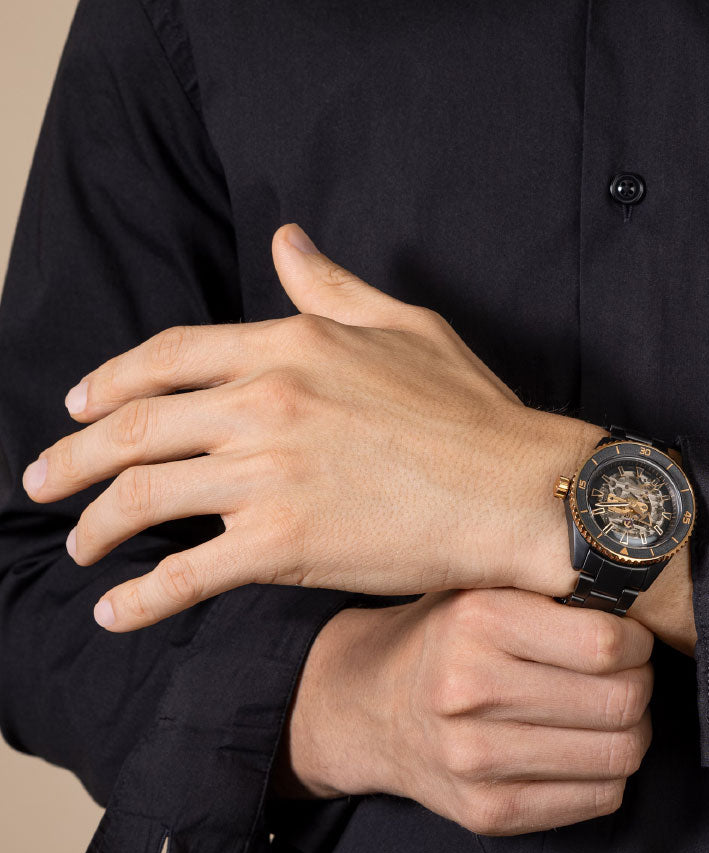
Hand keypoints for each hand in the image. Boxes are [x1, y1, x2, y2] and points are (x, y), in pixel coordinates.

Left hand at [21, 222, 603, 631]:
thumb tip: (284, 240)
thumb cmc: (475, 413)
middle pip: (132, 429)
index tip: (77, 406)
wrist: (517, 491)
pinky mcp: (283, 545)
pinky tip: (115, 612)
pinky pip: (187, 575)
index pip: (165, 358)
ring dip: (95, 529)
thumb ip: (332, 287)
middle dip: (72, 459)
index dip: (107, 383)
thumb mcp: (406, 328)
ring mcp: (268, 475)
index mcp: (289, 345)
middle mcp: (264, 403)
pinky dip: (140, 598)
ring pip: (142, 499)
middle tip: (43, 483)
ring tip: (79, 548)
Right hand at [272, 587, 654, 835]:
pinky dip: (609, 773)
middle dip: (640, 687)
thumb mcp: (483, 587)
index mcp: (477, 622)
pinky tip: (586, 749)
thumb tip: (642, 602)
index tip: (630, 642)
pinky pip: (598, 799)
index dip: (637, 644)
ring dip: (633, 732)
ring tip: (610, 713)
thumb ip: (551, 588)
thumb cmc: (444, 639)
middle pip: (619, 702)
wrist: (368, 709)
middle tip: (627, 678)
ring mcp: (475, 760)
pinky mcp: (487, 813)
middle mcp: (470, 690)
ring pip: (619, 754)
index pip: (605, 644)